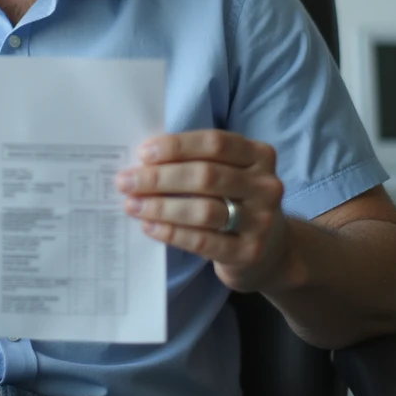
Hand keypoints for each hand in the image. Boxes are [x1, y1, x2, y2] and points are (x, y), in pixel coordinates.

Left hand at [115, 129, 287, 292]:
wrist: (269, 251)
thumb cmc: (234, 200)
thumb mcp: (227, 173)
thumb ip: (195, 161)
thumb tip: (142, 160)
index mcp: (259, 155)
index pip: (214, 143)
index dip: (176, 146)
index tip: (142, 153)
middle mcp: (266, 185)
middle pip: (205, 176)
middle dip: (159, 178)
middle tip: (126, 181)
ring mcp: (262, 221)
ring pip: (203, 210)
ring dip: (161, 206)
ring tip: (132, 205)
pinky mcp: (249, 252)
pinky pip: (203, 241)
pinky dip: (171, 233)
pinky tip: (149, 227)